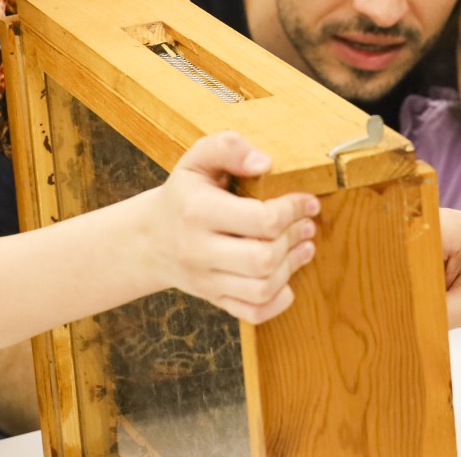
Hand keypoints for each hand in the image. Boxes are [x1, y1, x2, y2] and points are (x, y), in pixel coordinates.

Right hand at [148, 132, 319, 324]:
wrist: (151, 238)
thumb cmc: (184, 194)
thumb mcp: (197, 160)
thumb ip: (228, 148)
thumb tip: (264, 163)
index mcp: (197, 211)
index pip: (260, 219)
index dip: (293, 209)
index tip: (308, 202)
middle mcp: (199, 251)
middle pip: (263, 259)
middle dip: (294, 240)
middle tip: (307, 226)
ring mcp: (206, 280)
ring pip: (261, 289)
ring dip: (292, 268)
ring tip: (303, 247)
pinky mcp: (214, 299)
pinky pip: (252, 312)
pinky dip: (278, 301)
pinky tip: (286, 278)